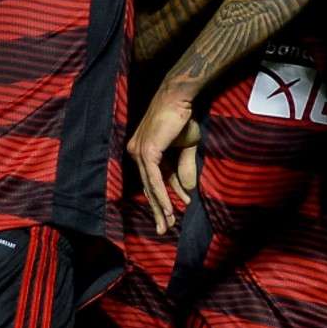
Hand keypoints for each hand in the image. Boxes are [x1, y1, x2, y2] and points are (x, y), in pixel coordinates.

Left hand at [125, 93, 199, 233]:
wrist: (179, 98)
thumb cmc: (182, 118)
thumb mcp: (187, 148)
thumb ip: (185, 168)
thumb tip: (188, 190)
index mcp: (144, 151)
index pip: (154, 180)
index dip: (165, 197)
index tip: (176, 212)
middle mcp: (137, 153)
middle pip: (148, 187)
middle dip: (157, 209)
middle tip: (163, 228)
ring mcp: (139, 152)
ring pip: (150, 186)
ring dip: (160, 207)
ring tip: (167, 225)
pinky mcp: (147, 152)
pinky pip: (155, 179)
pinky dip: (162, 195)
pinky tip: (169, 209)